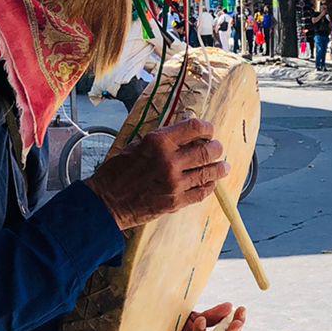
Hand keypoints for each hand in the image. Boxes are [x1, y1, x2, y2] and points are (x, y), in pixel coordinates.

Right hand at [86, 119, 228, 230]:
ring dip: (220, 168)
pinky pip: (203, 192)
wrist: (108, 202)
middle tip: (217, 149)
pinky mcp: (177, 201)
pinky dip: (210, 185)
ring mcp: (175, 183)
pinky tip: (211, 182)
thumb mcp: (136, 146)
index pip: (194, 128)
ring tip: (223, 166)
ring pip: (210, 172)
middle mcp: (170, 161)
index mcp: (158, 142)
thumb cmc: (118, 172)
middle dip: (217, 148)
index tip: (209, 130)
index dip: (207, 128)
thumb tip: (184, 132)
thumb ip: (161, 140)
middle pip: (208, 150)